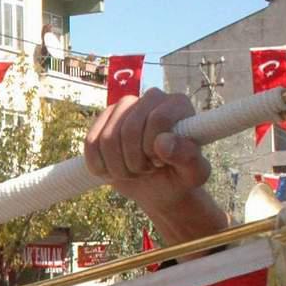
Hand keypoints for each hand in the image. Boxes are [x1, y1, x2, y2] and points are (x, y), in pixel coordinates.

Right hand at [83, 90, 211, 212]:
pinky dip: (99, 166)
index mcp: (179, 105)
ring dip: (118, 167)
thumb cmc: (180, 177)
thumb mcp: (194, 175)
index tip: (160, 162)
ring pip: (108, 138)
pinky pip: (91, 144)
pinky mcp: (103, 119)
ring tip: (134, 171)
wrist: (158, 187)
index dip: (153, 148)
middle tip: (147, 170)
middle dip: (135, 161)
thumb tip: (163, 142)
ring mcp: (124, 106)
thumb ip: (188, 158)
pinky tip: (114, 170)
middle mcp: (152, 98)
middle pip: (130, 129)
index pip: (158, 119)